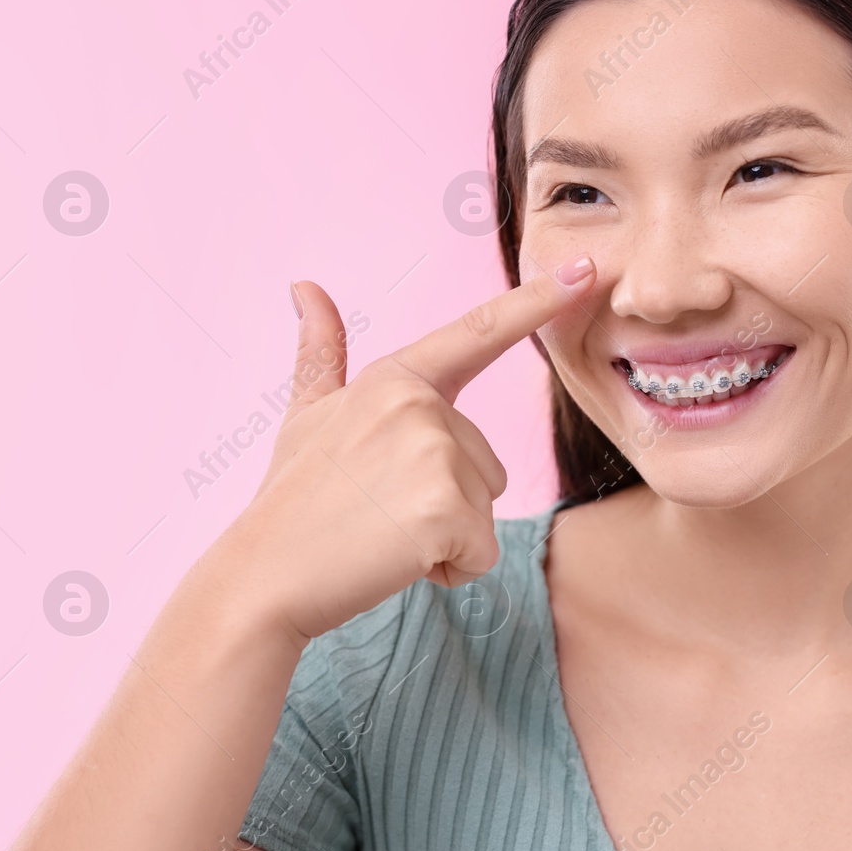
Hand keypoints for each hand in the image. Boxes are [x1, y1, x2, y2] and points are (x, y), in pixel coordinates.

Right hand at [218, 255, 595, 641]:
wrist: (262, 579)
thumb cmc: (292, 500)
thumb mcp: (307, 416)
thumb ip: (321, 352)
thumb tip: (304, 286)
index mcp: (395, 378)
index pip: (478, 334)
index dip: (537, 301)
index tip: (589, 271)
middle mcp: (420, 406)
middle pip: (486, 463)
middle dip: (445, 500)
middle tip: (376, 511)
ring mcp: (433, 456)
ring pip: (487, 508)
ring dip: (447, 535)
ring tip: (382, 533)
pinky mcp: (446, 511)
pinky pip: (482, 553)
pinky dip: (449, 569)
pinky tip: (396, 560)